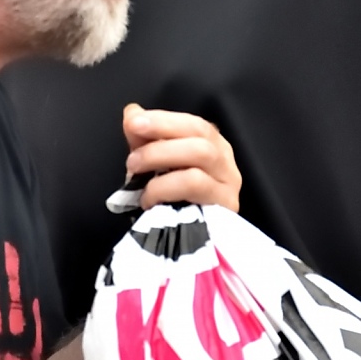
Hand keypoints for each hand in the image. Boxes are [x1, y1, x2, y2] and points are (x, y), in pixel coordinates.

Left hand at [122, 103, 241, 211]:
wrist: (184, 247)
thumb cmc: (170, 202)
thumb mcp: (153, 166)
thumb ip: (143, 138)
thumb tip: (132, 112)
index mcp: (211, 145)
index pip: (193, 124)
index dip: (164, 120)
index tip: (134, 122)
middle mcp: (225, 161)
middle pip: (200, 138)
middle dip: (160, 140)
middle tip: (131, 157)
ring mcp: (228, 184)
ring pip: (201, 156)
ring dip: (162, 160)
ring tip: (135, 174)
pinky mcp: (225, 208)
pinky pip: (196, 186)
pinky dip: (166, 187)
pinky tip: (148, 199)